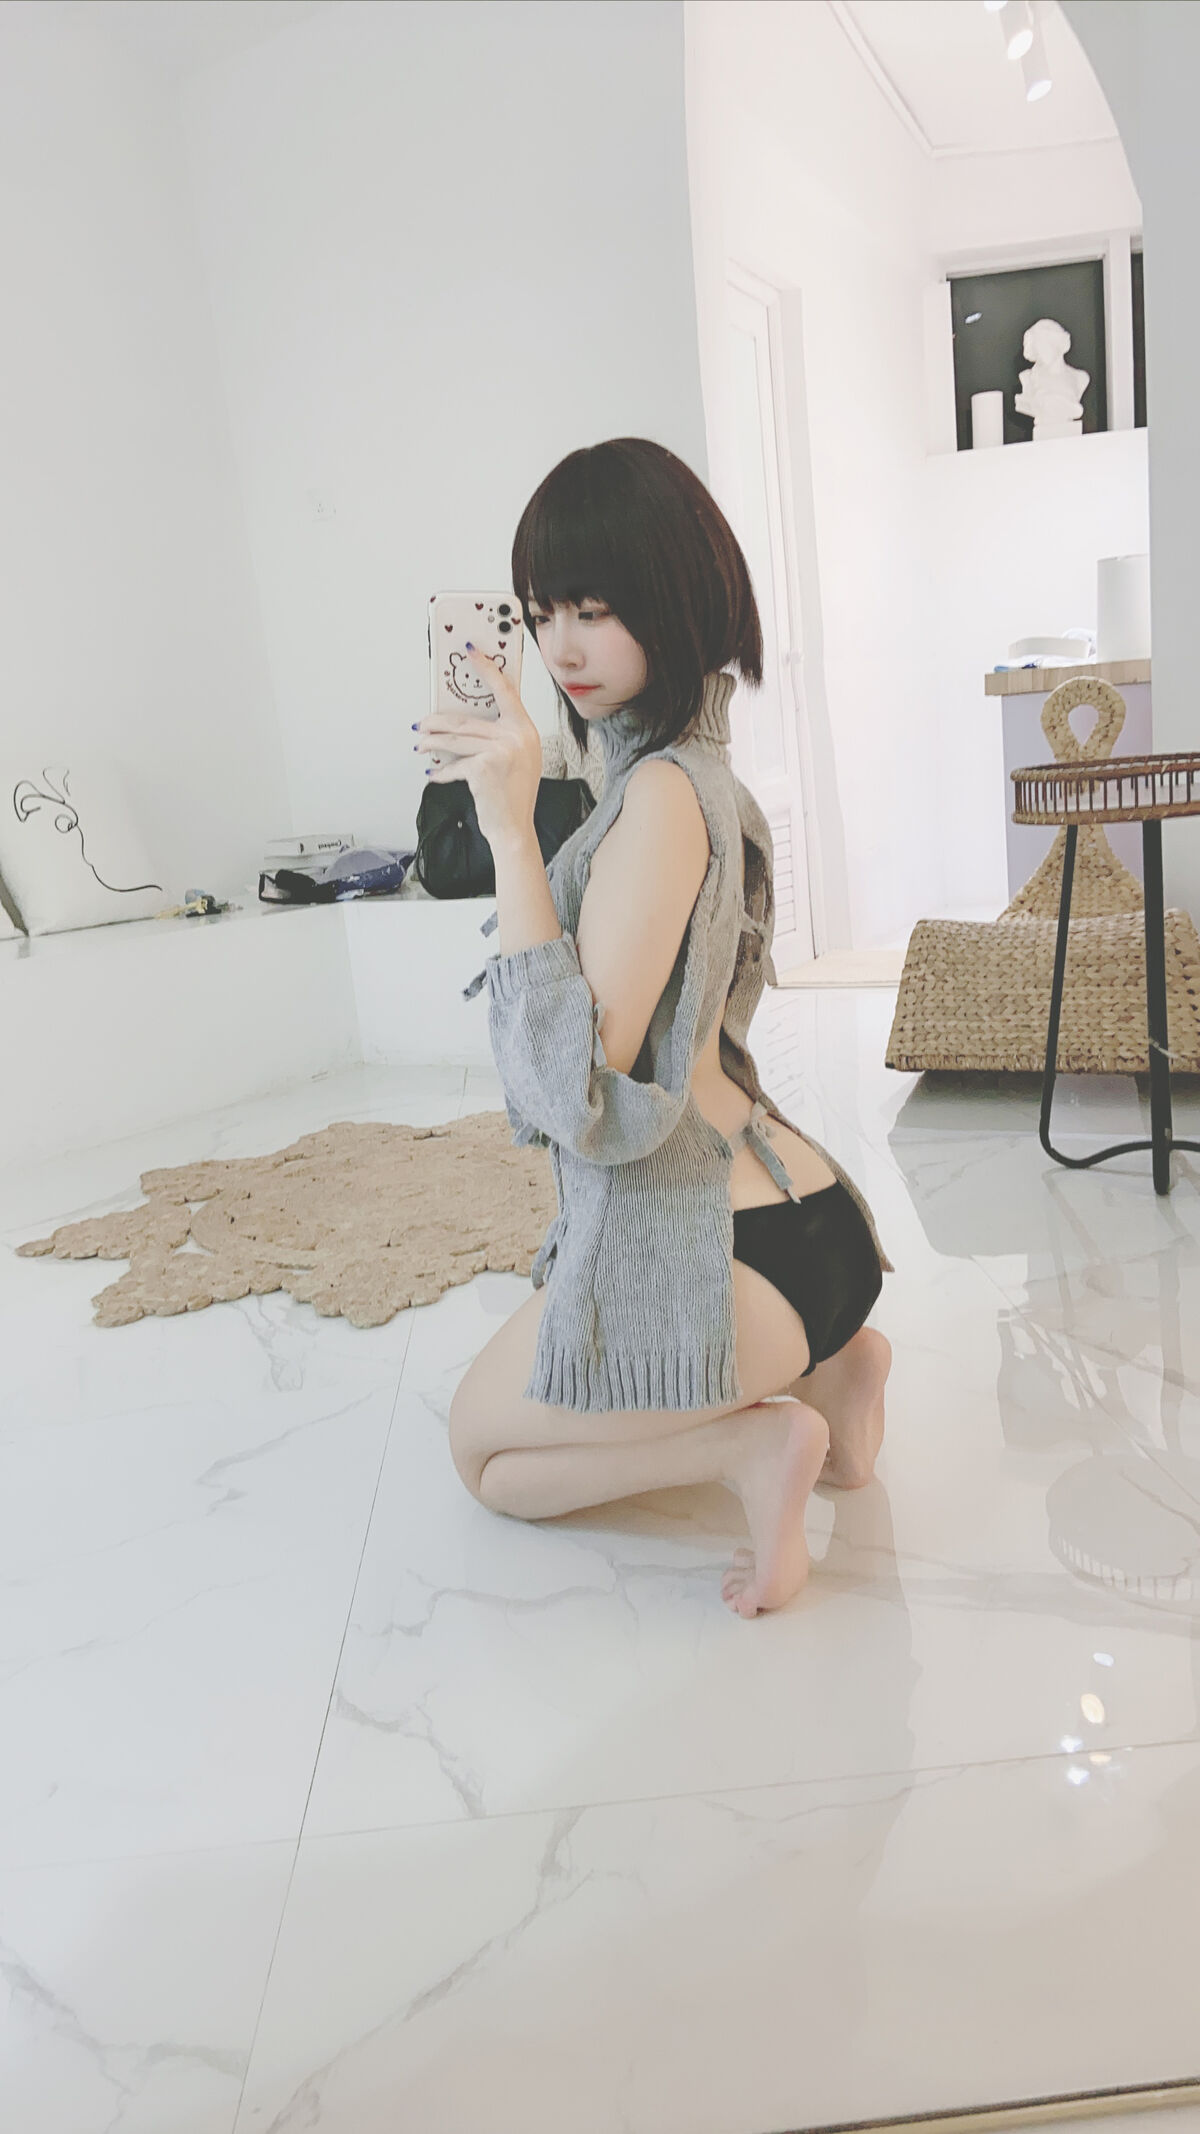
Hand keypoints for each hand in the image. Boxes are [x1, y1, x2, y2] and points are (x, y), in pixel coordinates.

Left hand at [414, 645, 542, 848]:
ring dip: (432, 742)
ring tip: (421, 745)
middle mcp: (516, 736)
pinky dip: (441, 771)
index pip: (504, 689)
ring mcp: (501, 751)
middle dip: (438, 721)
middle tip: (422, 724)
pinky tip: (434, 774)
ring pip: (455, 738)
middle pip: (467, 719)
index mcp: (525, 729)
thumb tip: (464, 722)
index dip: (486, 667)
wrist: (514, 829)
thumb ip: (499, 735)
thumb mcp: (516, 758)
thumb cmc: (513, 795)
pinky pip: (454, 763)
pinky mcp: (483, 768)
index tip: (471, 651)